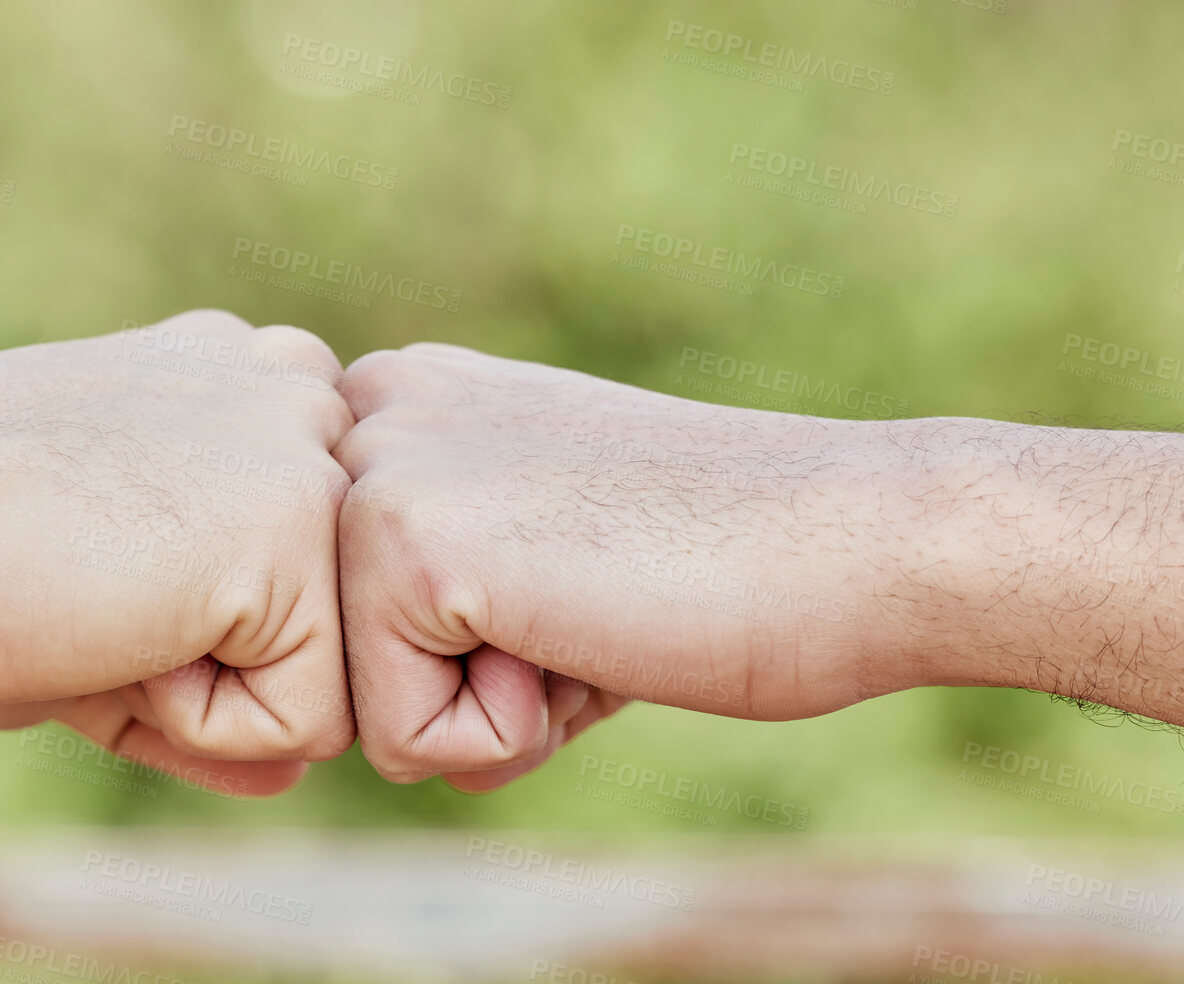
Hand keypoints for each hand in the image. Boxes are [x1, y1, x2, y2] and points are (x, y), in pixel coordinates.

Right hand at [0, 311, 356, 794]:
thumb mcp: (102, 604)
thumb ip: (211, 674)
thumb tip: (294, 773)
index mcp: (245, 380)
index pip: (293, 573)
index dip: (187, 624)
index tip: (80, 563)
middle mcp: (295, 391)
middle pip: (320, 624)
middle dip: (208, 662)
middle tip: (82, 592)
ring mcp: (308, 452)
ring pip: (324, 679)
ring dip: (202, 694)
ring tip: (97, 607)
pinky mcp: (300, 526)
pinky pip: (305, 725)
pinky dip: (196, 724)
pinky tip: (111, 630)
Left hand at [334, 344, 919, 789]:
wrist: (854, 542)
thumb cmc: (719, 565)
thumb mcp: (541, 539)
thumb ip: (433, 577)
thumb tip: (329, 689)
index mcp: (395, 398)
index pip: (346, 613)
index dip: (472, 650)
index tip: (584, 573)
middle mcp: (363, 411)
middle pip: (341, 661)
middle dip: (469, 685)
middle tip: (595, 601)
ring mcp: (372, 468)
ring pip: (361, 712)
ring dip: (492, 713)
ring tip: (593, 614)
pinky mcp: (399, 542)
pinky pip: (402, 745)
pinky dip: (511, 738)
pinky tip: (593, 637)